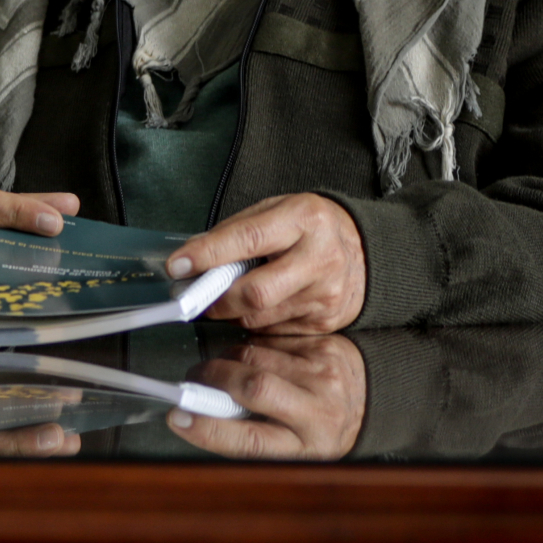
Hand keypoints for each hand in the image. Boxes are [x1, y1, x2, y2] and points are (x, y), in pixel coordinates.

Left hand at [169, 191, 366, 332]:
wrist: (366, 250)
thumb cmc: (308, 228)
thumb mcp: (275, 211)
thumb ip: (234, 232)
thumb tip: (190, 258)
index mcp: (303, 218)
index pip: (247, 239)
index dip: (207, 254)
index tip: (177, 265)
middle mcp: (320, 257)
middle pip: (255, 291)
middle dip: (216, 298)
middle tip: (195, 296)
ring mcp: (327, 293)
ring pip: (260, 317)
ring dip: (232, 312)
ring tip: (227, 297)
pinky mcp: (326, 321)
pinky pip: (273, 330)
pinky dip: (254, 321)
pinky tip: (258, 306)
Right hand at [171, 334, 365, 459]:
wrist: (365, 402)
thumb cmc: (316, 429)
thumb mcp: (285, 446)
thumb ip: (243, 431)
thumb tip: (194, 413)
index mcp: (305, 447)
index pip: (250, 441)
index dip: (209, 429)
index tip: (179, 417)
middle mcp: (320, 412)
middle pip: (253, 386)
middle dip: (214, 377)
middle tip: (196, 379)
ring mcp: (325, 375)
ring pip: (254, 355)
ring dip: (229, 359)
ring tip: (229, 370)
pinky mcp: (324, 346)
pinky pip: (269, 339)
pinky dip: (252, 346)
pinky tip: (259, 358)